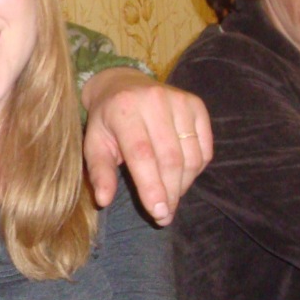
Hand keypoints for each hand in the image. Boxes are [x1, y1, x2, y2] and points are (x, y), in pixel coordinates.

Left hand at [81, 69, 212, 225]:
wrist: (122, 83)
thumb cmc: (106, 121)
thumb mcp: (94, 143)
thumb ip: (100, 171)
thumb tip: (103, 200)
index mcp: (124, 110)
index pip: (143, 155)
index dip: (152, 187)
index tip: (158, 213)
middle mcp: (154, 101)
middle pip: (170, 158)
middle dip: (170, 193)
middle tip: (164, 216)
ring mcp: (179, 100)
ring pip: (191, 156)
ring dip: (183, 185)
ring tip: (170, 197)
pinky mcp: (196, 104)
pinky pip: (204, 148)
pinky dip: (196, 169)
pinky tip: (181, 177)